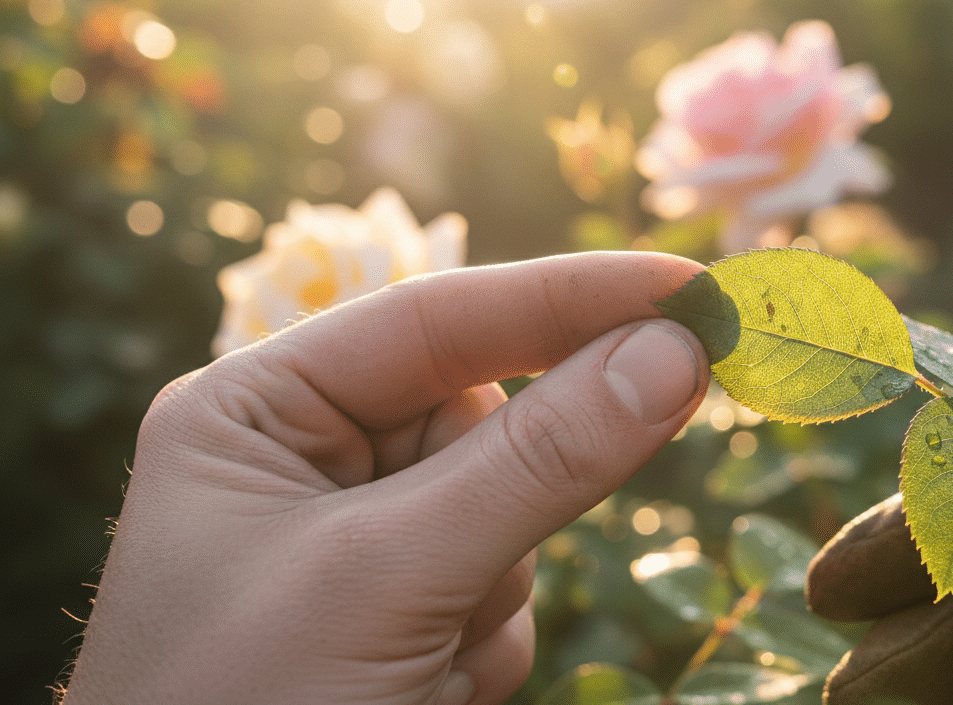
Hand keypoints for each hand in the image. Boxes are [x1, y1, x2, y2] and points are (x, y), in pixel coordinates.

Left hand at [61, 251, 708, 704]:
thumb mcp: (386, 577)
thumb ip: (535, 461)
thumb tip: (672, 354)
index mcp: (259, 411)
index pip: (439, 319)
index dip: (571, 297)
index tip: (691, 290)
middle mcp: (310, 463)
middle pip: (486, 419)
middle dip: (514, 489)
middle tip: (522, 525)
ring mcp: (363, 546)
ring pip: (512, 511)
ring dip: (494, 584)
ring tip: (418, 661)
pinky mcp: (406, 617)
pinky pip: (508, 588)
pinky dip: (489, 640)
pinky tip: (424, 691)